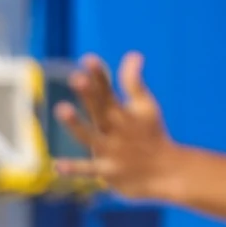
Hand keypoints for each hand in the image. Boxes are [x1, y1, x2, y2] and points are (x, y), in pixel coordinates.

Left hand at [53, 52, 185, 201]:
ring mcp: (111, 151)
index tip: (88, 59)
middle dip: (89, 95)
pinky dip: (74, 169)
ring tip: (61, 109)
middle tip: (76, 79)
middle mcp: (116, 130)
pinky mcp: (108, 172)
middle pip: (100, 110)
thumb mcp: (146, 107)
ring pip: (91, 137)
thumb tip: (133, 54)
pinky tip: (56, 165)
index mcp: (122, 113)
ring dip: (76, 125)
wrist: (168, 172)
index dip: (99, 75)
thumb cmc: (151, 135)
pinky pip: (89, 170)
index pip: (108, 91)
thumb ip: (134, 82)